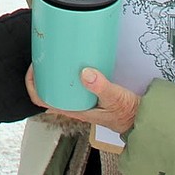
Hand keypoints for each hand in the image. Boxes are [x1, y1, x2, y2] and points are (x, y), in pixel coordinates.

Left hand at [24, 65, 139, 134]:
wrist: (141, 119)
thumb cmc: (127, 113)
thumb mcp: (115, 98)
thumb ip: (101, 86)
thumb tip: (85, 73)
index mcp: (74, 109)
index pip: (42, 100)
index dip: (33, 84)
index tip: (35, 68)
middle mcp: (74, 105)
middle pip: (48, 90)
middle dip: (43, 74)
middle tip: (44, 55)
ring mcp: (81, 100)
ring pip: (61, 87)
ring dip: (56, 73)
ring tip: (57, 55)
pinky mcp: (90, 94)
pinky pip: (74, 84)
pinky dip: (71, 73)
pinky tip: (77, 61)